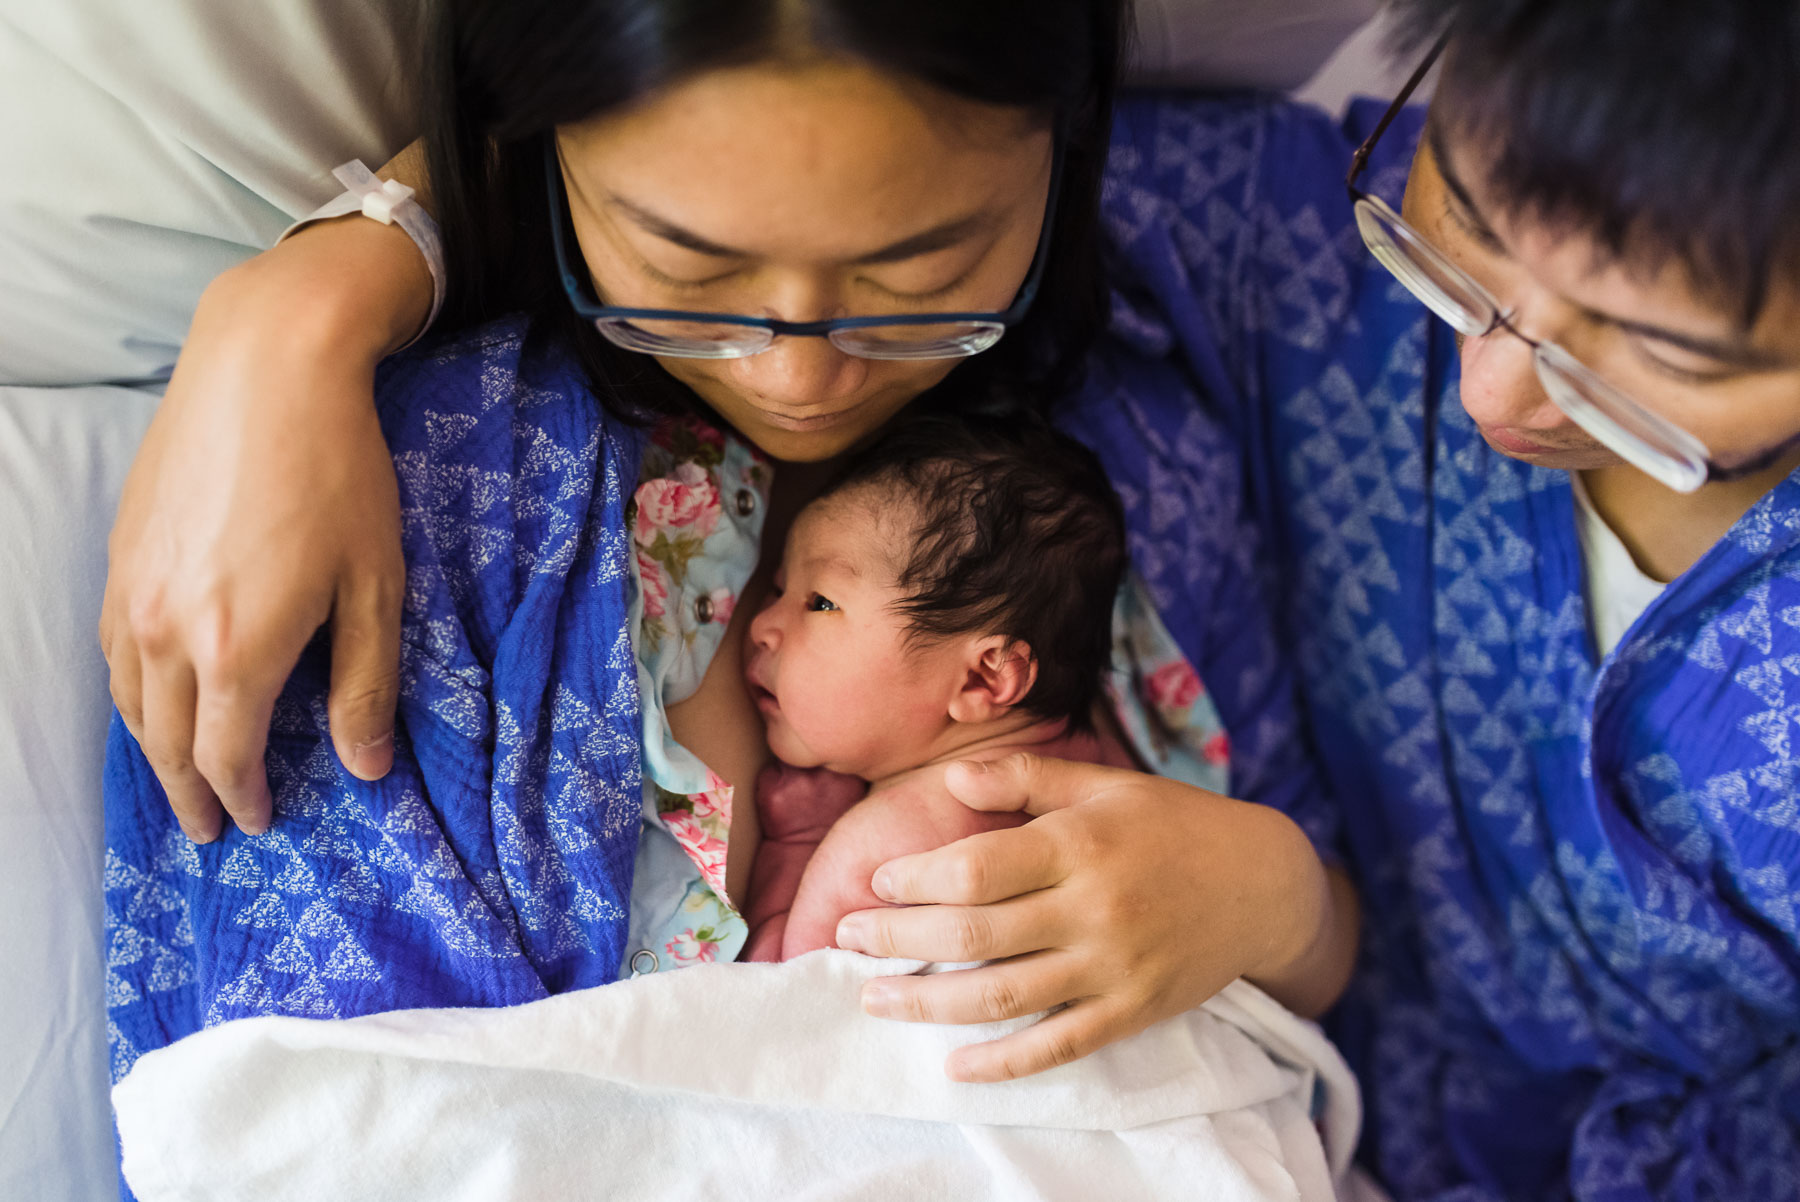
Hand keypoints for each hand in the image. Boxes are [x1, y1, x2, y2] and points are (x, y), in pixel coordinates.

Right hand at [101, 221, 429, 840]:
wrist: (268, 371)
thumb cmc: (338, 475)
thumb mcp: (375, 586)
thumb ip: (365, 683)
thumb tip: (365, 769)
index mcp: (236, 650)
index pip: (226, 757)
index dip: (244, 798)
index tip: (260, 822)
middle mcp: (167, 632)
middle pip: (165, 741)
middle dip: (189, 793)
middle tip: (210, 828)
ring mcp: (131, 591)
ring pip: (129, 698)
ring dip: (152, 749)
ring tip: (179, 777)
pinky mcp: (119, 554)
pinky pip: (111, 648)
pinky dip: (131, 691)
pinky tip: (153, 695)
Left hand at [833, 754, 1352, 1082]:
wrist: (1263, 884)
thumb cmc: (1172, 823)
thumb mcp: (1104, 783)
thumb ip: (1024, 779)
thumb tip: (949, 776)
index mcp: (1080, 844)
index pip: (977, 869)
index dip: (915, 880)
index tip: (876, 884)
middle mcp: (1093, 909)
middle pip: (974, 936)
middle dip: (898, 940)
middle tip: (845, 939)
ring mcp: (1112, 967)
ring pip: (1003, 998)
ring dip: (927, 1005)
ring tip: (873, 999)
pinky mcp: (1131, 1011)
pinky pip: (1057, 1046)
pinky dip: (1003, 1063)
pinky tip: (955, 1065)